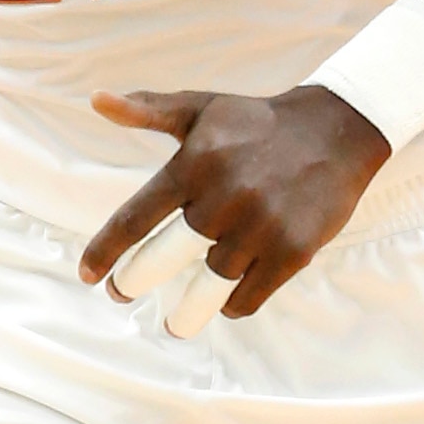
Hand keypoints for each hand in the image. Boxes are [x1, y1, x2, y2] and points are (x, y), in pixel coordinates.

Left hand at [77, 85, 388, 326]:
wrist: (336, 130)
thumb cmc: (257, 122)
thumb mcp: (202, 108)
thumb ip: (147, 110)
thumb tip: (96, 100)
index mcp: (193, 165)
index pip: (136, 218)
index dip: (106, 251)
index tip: (88, 276)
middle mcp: (223, 198)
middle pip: (164, 259)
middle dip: (135, 282)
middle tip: (122, 294)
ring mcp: (259, 228)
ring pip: (208, 286)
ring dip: (188, 310)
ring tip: (175, 324)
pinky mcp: (292, 251)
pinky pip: (248, 296)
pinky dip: (233, 305)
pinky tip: (226, 303)